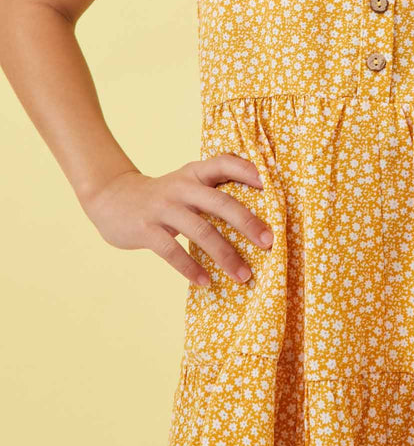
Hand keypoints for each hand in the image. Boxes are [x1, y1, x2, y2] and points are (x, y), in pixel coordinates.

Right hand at [82, 153, 274, 285]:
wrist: (111, 197)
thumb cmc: (164, 195)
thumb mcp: (187, 182)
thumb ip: (214, 189)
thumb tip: (259, 207)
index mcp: (194, 173)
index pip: (224, 163)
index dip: (247, 171)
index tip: (271, 186)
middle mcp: (181, 187)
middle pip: (220, 202)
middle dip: (247, 222)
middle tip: (270, 242)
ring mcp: (163, 208)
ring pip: (200, 230)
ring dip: (225, 254)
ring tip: (244, 275)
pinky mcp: (146, 229)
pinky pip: (172, 251)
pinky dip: (191, 268)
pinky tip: (206, 282)